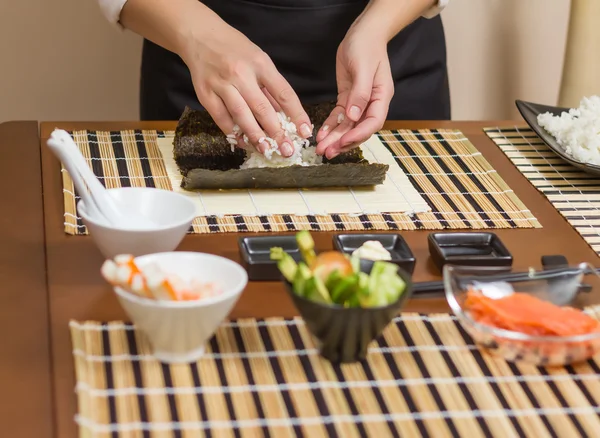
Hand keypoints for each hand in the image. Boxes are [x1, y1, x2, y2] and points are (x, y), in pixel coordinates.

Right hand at [181, 23, 311, 155]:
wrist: (199, 35)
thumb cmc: (234, 49)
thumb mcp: (258, 60)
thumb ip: (270, 86)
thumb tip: (286, 116)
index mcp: (260, 64)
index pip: (284, 93)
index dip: (297, 115)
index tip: (305, 132)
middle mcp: (241, 74)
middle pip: (263, 108)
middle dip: (277, 133)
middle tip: (287, 150)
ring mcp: (222, 84)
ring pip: (242, 116)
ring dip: (255, 137)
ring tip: (266, 151)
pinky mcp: (205, 94)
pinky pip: (222, 119)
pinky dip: (233, 133)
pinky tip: (243, 142)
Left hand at [315, 27, 393, 158]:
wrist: (363, 33)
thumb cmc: (366, 46)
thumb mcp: (363, 68)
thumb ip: (360, 93)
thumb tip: (353, 116)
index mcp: (381, 97)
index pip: (372, 123)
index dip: (358, 135)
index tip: (343, 142)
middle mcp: (371, 103)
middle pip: (358, 129)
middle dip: (343, 142)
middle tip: (327, 153)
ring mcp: (359, 103)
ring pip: (347, 126)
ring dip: (334, 138)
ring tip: (320, 149)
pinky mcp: (347, 98)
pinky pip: (338, 117)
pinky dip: (330, 126)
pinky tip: (321, 135)